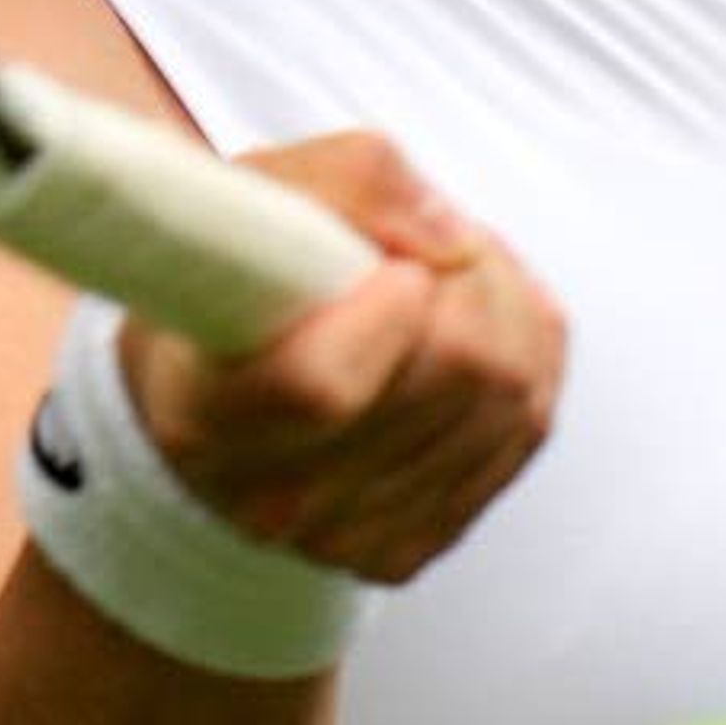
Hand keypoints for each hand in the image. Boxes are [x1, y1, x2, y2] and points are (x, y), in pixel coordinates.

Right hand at [122, 133, 561, 584]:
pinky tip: (473, 329)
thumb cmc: (226, 281)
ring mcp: (346, 533)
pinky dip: (525, 362)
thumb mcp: (256, 192)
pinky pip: (524, 435)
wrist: (211, 383)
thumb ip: (349, 181)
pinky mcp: (412, 544)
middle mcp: (269, 497)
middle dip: (468, 283)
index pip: (322, 385)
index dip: (388, 308)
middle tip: (429, 249)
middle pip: (448, 381)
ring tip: (447, 278)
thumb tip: (451, 237)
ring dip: (506, 312)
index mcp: (200, 411)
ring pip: (507, 406)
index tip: (394, 265)